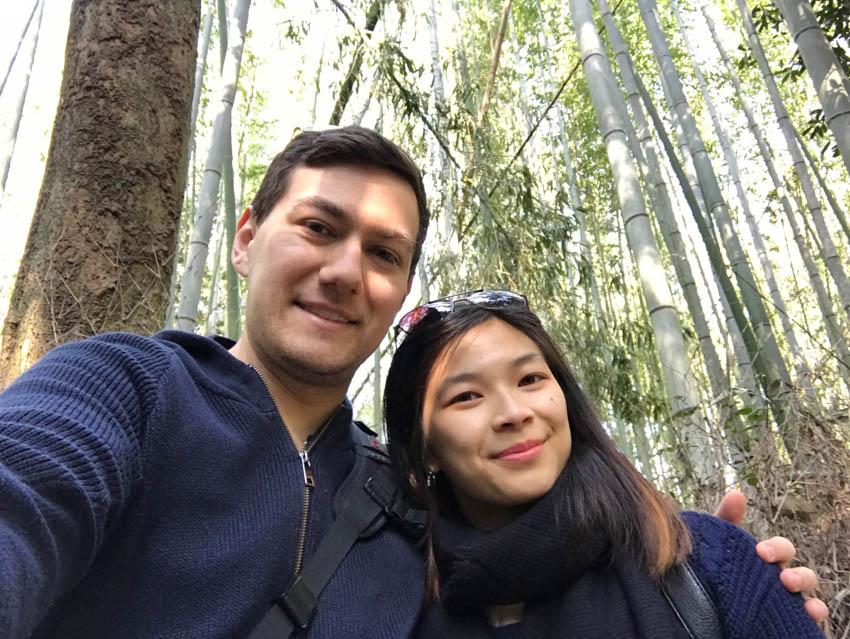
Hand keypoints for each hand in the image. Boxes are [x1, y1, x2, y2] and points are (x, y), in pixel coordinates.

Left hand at [714, 491, 827, 623]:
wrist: (698, 604)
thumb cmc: (714, 567)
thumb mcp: (717, 545)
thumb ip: (725, 519)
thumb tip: (737, 494)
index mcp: (765, 560)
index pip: (781, 549)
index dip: (776, 549)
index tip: (761, 552)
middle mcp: (778, 580)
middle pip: (801, 573)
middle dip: (797, 574)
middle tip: (781, 577)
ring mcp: (783, 600)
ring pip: (807, 594)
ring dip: (804, 591)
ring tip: (790, 591)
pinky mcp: (782, 618)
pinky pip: (806, 617)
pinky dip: (814, 613)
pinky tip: (809, 613)